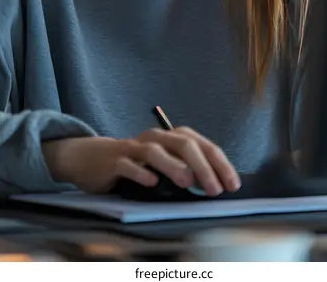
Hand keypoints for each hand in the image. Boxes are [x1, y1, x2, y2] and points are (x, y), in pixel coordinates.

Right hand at [42, 127, 240, 195]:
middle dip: (202, 166)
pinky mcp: (115, 159)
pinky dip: (141, 172)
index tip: (232, 184)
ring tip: (187, 181)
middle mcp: (156, 137)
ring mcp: (135, 147)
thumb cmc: (137, 164)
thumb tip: (216, 186)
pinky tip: (151, 182)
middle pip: (183, 144)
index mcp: (172, 137)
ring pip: (156, 151)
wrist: (94, 159)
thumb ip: (186, 171)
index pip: (202, 145)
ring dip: (173, 165)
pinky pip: (128, 164)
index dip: (219, 163)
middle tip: (214, 189)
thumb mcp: (164, 165)